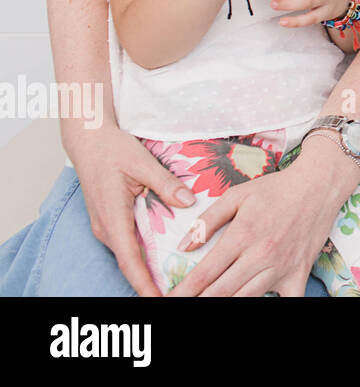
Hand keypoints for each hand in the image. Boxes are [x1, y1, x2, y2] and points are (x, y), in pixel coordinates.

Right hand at [68, 125, 198, 296]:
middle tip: (178, 294)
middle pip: (131, 264)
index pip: (130, 260)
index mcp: (113, 217)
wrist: (89, 141)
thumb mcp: (142, 163)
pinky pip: (129, 244)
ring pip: (130, 255)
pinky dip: (144, 256)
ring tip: (174, 284)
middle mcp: (106, 228)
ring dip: (148, 271)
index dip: (145, 283)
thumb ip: (166, 184)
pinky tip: (163, 261)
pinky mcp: (111, 221)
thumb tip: (188, 202)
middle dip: (150, 284)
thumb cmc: (113, 150)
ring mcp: (107, 226)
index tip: (160, 300)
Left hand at [167, 140, 356, 296]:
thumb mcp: (237, 195)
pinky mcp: (300, 272)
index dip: (184, 290)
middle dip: (198, 301)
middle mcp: (261, 255)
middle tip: (182, 305)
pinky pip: (288, 301)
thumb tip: (184, 246)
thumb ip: (208, 220)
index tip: (169, 299)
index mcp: (242, 235)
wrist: (319, 185)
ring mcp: (282, 267)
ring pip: (247, 299)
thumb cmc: (276, 189)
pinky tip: (260, 305)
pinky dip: (276, 307)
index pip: (205, 272)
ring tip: (208, 305)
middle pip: (221, 292)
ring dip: (226, 305)